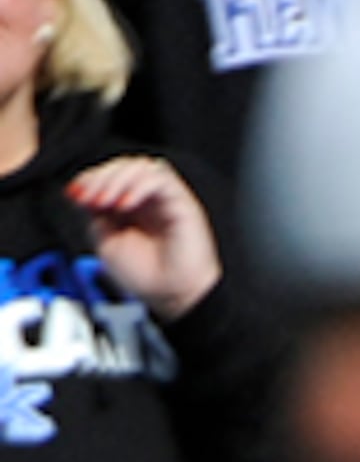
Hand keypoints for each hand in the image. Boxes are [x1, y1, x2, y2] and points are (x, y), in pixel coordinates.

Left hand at [69, 157, 220, 319]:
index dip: (90, 179)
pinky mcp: (182, 202)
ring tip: (106, 202)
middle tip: (89, 199)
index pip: (109, 176)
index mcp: (132, 207)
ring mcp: (165, 200)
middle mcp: (149, 200)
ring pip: (140, 166)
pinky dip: (137, 186)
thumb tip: (85, 193)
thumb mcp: (106, 242)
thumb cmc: (148, 277)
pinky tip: (125, 204)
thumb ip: (97, 215)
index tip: (75, 195)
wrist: (173, 295)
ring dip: (116, 179)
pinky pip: (160, 178)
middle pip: (122, 166)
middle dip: (99, 178)